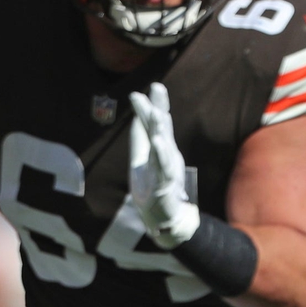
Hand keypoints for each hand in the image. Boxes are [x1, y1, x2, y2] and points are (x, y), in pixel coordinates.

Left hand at [128, 82, 199, 248]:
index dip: (152, 105)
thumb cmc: (153, 187)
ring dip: (161, 129)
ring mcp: (167, 170)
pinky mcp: (165, 186)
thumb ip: (140, 138)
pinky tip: (158, 142)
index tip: (147, 87)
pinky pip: (163, 168)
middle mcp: (167, 155)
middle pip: (162, 128)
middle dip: (159, 108)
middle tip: (157, 87)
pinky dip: (161, 155)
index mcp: (161, 148)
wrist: (164, 219)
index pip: (156, 122)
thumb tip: (138, 115)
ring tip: (158, 114)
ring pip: (165, 147)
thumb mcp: (142, 159)